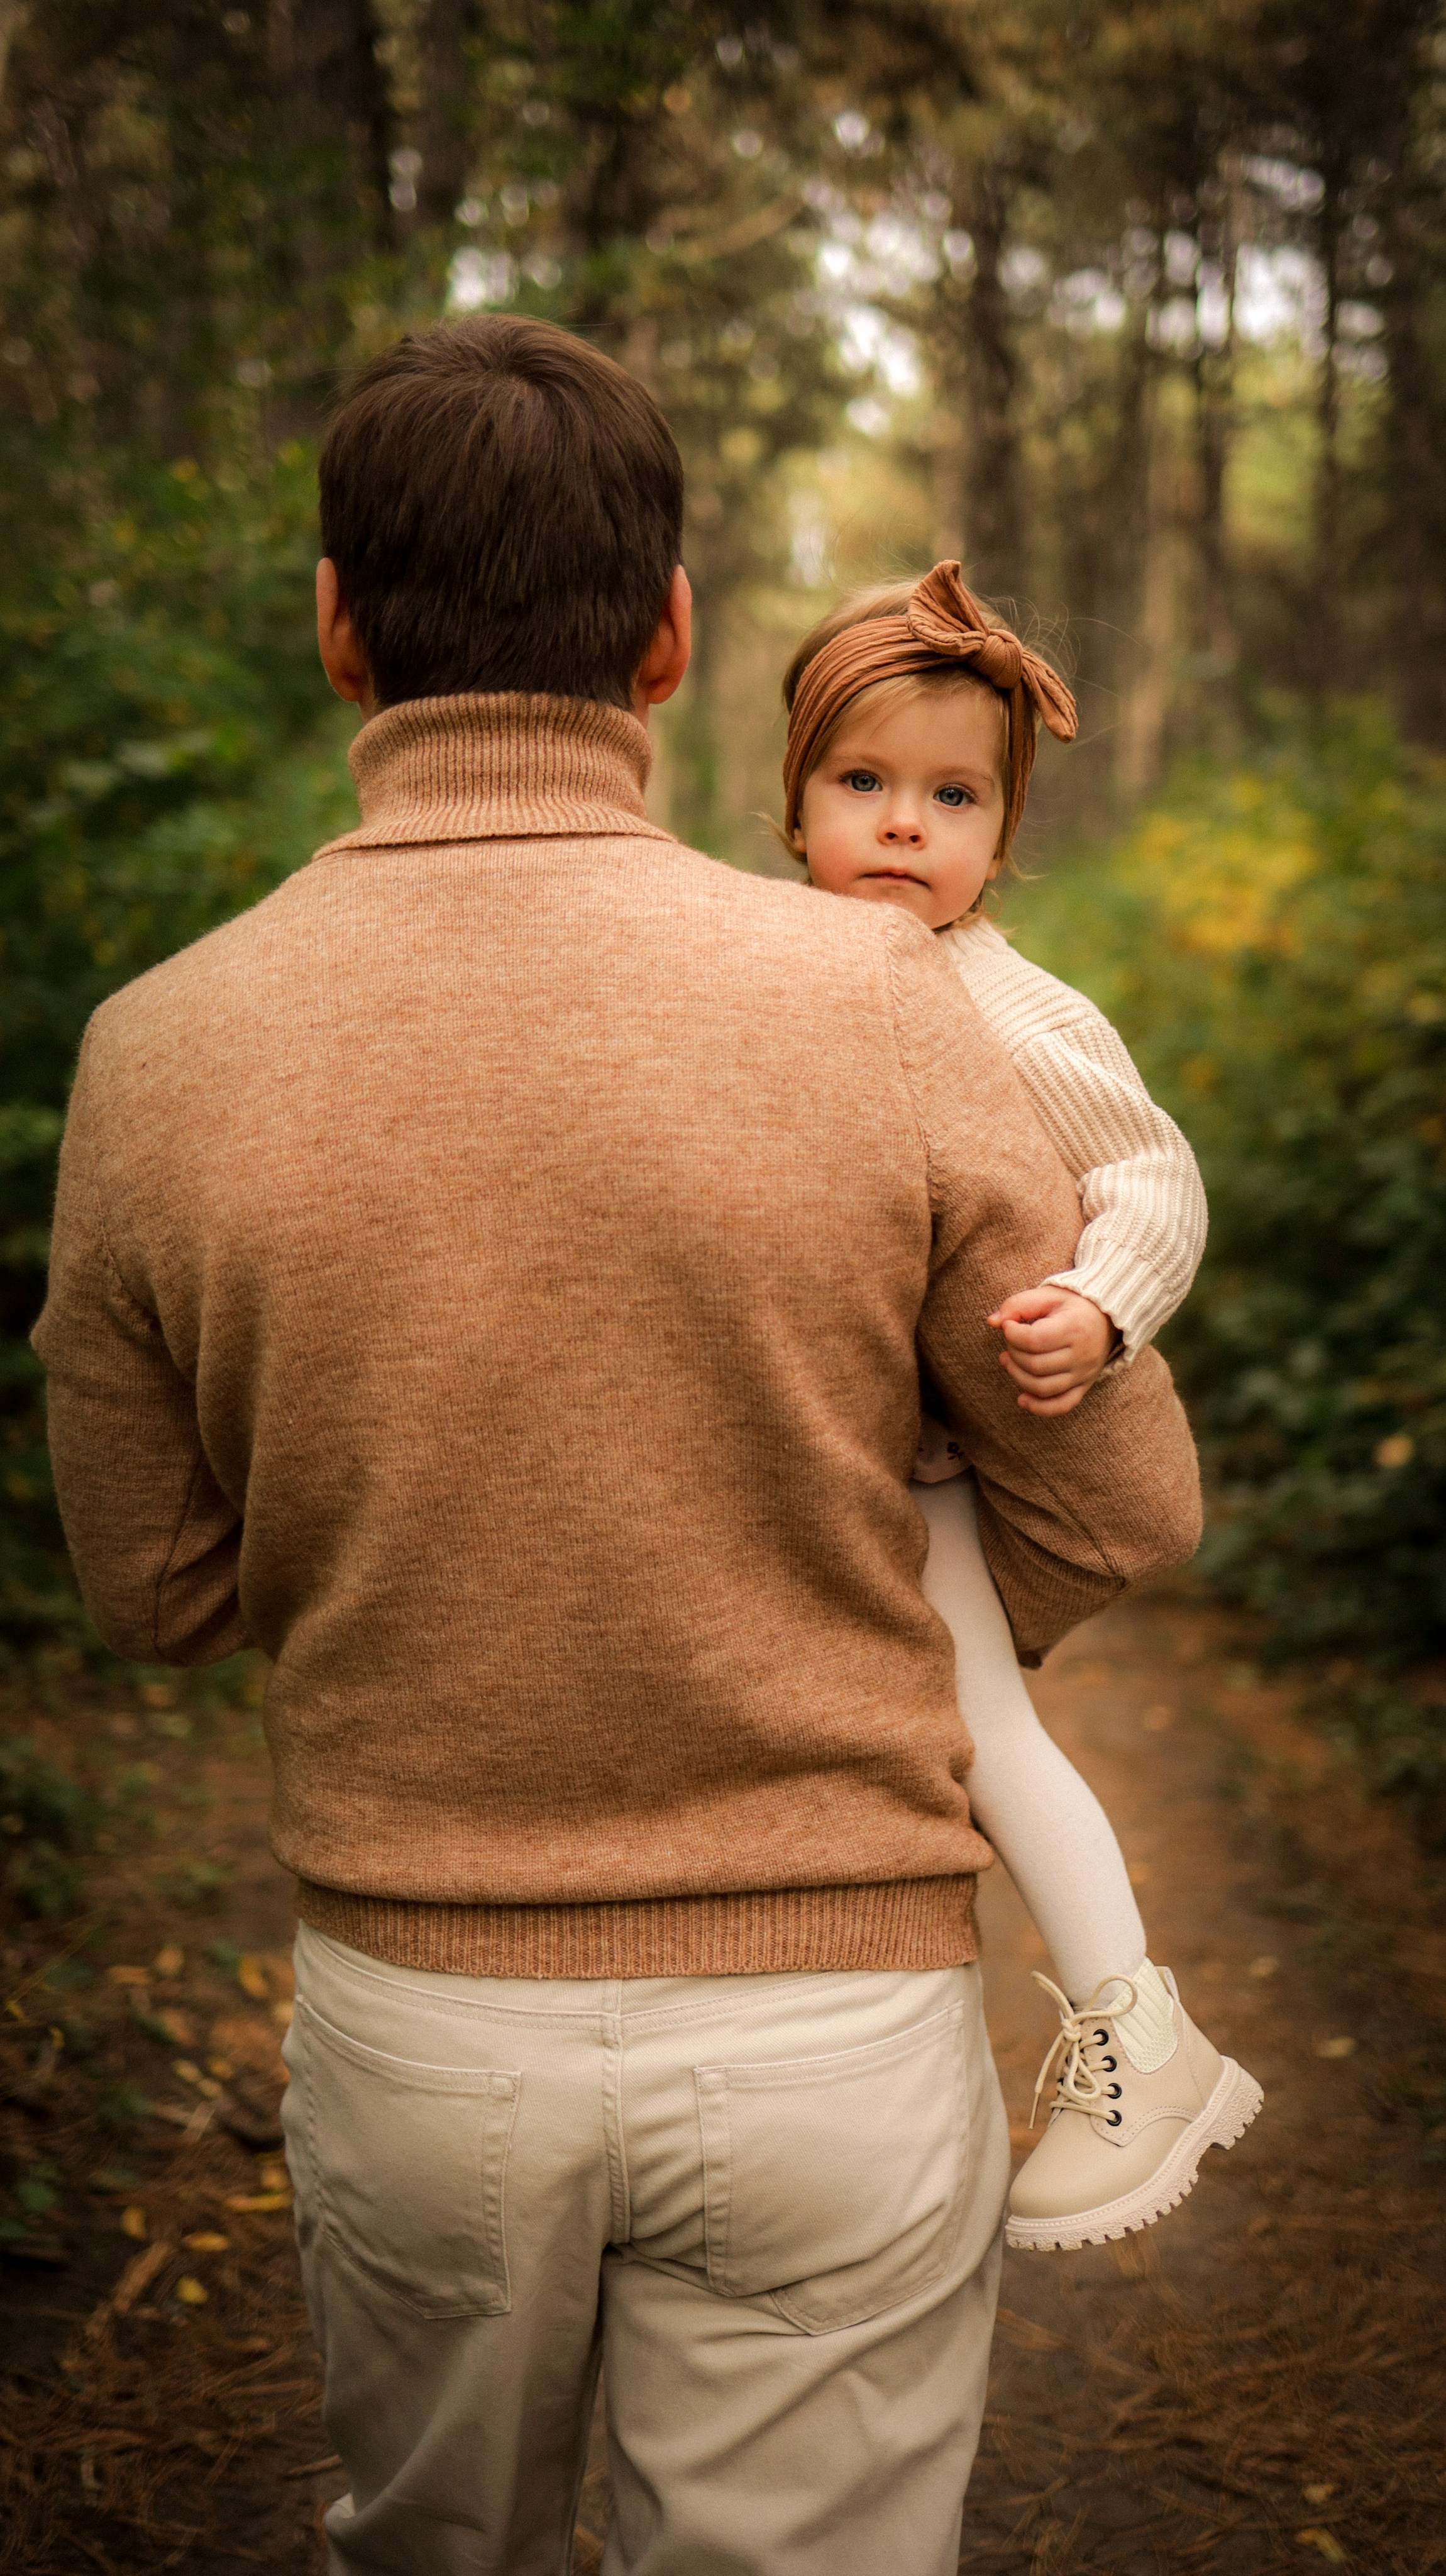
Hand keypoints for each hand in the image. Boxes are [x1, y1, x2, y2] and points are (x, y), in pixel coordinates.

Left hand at [986, 1287, 1114, 1416]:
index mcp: (1074, 1328)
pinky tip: (1022, 1399)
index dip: (1012, 1335)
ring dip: (1017, 1377)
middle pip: (1035, 1365)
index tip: (1008, 1326)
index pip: (1033, 1340)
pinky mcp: (1084, 1386)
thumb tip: (992, 1322)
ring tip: (1008, 1361)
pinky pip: (1062, 1405)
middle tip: (1009, 1342)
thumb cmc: (1072, 1305)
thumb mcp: (1048, 1295)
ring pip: (1043, 1388)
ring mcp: (1084, 1373)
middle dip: (1013, 1354)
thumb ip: (1018, 1304)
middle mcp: (1082, 1354)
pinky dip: (1039, 1407)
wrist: (1107, 1318)